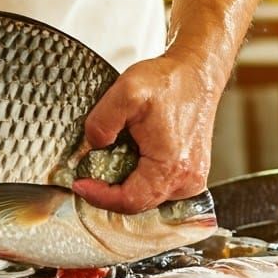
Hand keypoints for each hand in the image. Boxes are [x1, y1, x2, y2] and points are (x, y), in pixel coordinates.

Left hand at [72, 53, 220, 213]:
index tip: (80, 184)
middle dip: (109, 191)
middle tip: (88, 173)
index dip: (99, 197)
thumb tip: (93, 145)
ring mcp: (192, 179)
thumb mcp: (126, 91)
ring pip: (147, 198)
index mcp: (170, 166)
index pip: (129, 201)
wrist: (197, 73)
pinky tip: (130, 160)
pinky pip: (158, 188)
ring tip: (110, 163)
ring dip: (124, 185)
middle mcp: (186, 180)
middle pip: (137, 203)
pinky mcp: (191, 174)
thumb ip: (102, 121)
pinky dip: (139, 179)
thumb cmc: (169, 82)